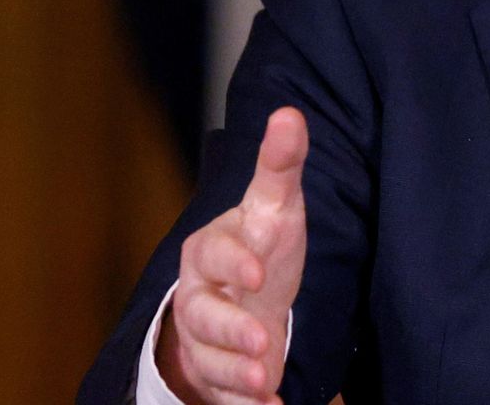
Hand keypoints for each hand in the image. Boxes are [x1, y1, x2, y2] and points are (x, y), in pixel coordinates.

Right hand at [159, 107, 309, 404]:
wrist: (241, 297)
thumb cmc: (261, 245)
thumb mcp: (275, 205)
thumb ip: (281, 165)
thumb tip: (290, 114)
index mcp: (210, 250)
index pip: (214, 254)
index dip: (235, 263)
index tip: (258, 272)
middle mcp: (199, 296)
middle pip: (204, 314)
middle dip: (233, 330)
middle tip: (264, 342)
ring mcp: (203, 339)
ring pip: (210, 359)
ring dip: (238, 372)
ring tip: (267, 380)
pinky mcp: (215, 375)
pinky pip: (222, 394)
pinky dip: (246, 404)